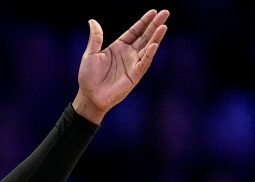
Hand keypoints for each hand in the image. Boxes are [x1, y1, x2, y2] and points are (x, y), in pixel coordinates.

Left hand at [72, 9, 168, 123]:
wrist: (89, 97)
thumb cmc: (88, 77)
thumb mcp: (90, 54)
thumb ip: (95, 38)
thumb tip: (92, 21)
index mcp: (118, 47)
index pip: (134, 31)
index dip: (144, 21)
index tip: (153, 11)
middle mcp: (128, 53)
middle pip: (145, 36)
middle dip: (155, 25)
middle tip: (165, 12)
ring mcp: (133, 64)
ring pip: (148, 47)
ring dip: (156, 37)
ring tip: (163, 26)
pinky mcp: (135, 75)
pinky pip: (144, 62)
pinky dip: (149, 54)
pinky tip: (155, 44)